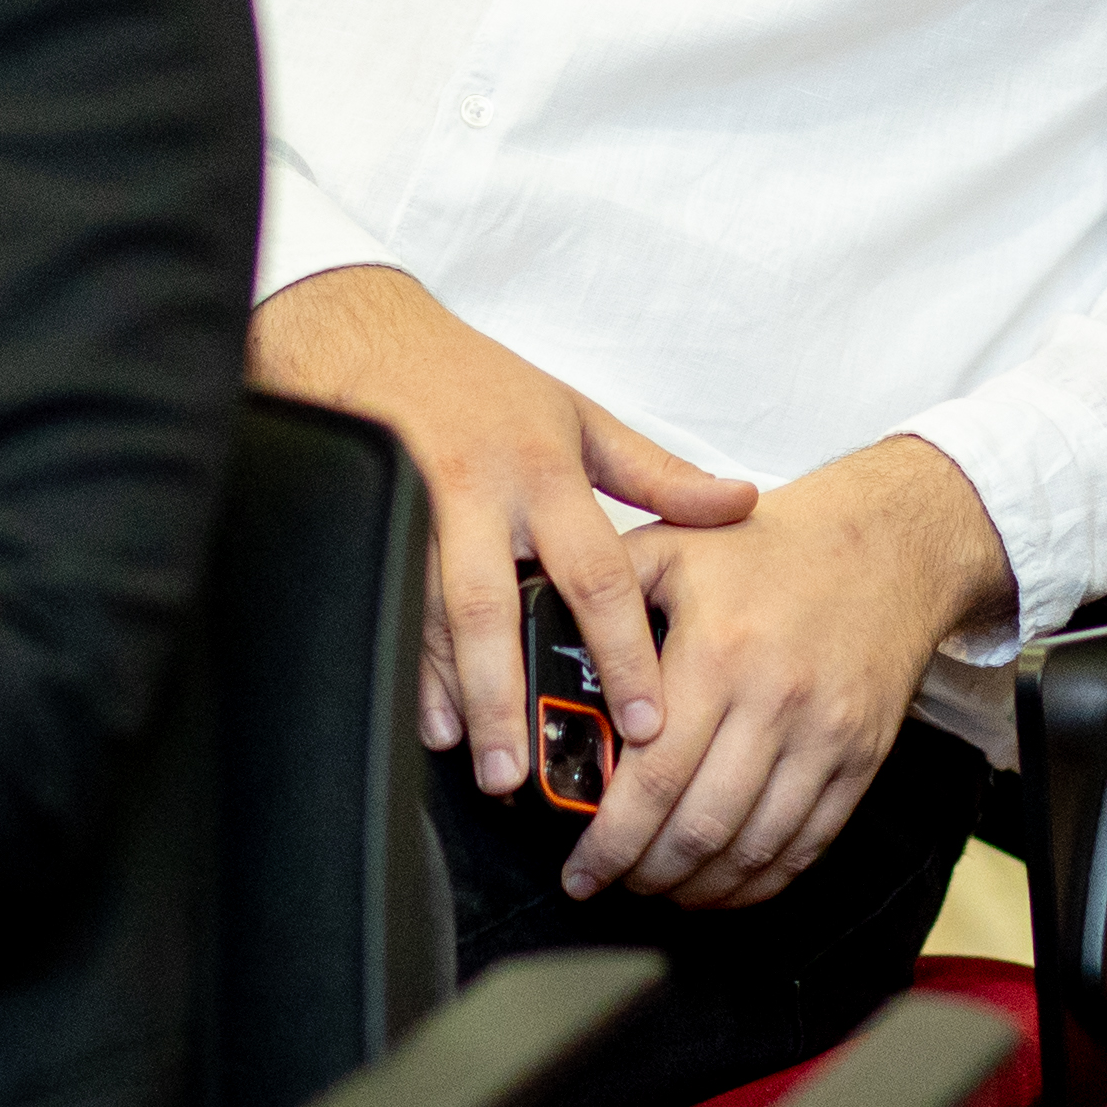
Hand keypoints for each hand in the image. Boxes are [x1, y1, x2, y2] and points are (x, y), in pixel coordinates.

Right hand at [247, 266, 752, 796]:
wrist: (369, 336)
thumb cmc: (478, 382)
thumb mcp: (578, 416)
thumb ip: (658, 473)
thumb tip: (737, 503)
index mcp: (541, 471)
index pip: (595, 573)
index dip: (623, 651)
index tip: (647, 719)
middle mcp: (478, 496)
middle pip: (494, 610)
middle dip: (511, 696)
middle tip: (530, 770)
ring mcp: (414, 515)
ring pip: (431, 619)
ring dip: (455, 696)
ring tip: (480, 762)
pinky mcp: (371, 529)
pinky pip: (390, 612)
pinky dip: (410, 670)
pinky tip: (430, 717)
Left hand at [578, 438, 1007, 907]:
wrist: (886, 545)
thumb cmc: (769, 549)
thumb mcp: (673, 545)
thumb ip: (605, 596)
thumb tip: (537, 646)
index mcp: (718, 653)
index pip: (653, 778)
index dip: (610, 841)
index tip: (580, 868)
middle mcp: (775, 701)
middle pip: (699, 827)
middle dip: (644, 873)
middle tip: (609, 882)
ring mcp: (825, 737)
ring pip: (753, 848)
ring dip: (698, 886)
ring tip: (659, 887)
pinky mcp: (862, 759)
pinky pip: (807, 844)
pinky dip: (760, 881)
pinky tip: (724, 884)